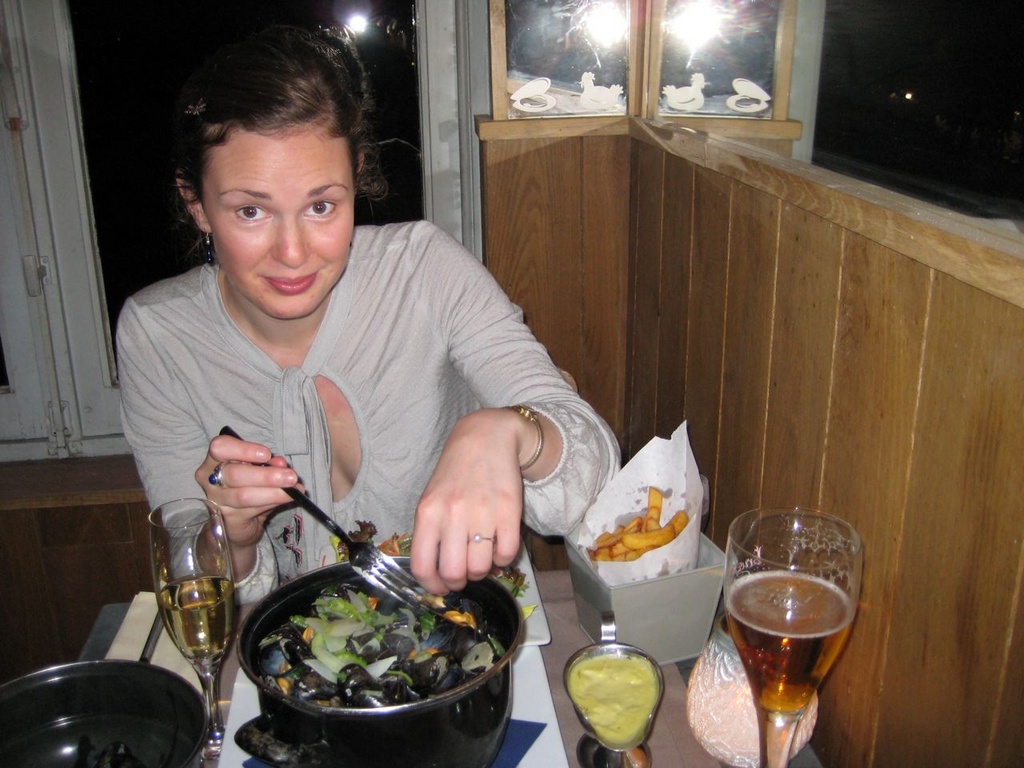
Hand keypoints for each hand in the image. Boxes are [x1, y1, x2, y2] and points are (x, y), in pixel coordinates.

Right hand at [196, 433, 297, 577]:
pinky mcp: (227, 519)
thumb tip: (281, 464)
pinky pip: (251, 510)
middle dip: (266, 475)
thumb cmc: (247, 486)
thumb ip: (269, 465)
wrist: (237, 520)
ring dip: (273, 492)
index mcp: (215, 459)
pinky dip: (273, 503)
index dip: (243, 450)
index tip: (267, 454)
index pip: (220, 447)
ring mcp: (216, 501)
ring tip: (293, 490)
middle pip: (233, 474)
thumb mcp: (258, 470)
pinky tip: (287, 499)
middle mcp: (210, 479)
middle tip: (291, 476)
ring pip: (243, 495)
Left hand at [410, 408, 525, 593]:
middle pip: (454, 573)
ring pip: (480, 568)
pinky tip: (499, 546)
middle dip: (460, 581)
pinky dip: (503, 559)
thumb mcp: (432, 499)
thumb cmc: (455, 473)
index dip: (432, 586)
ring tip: (482, 555)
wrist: (486, 437)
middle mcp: (452, 515)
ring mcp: (482, 513)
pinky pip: (506, 555)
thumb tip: (439, 574)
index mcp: (427, 513)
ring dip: (482, 570)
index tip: (441, 587)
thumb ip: (432, 533)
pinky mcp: (508, 512)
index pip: (423, 566)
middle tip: (464, 572)